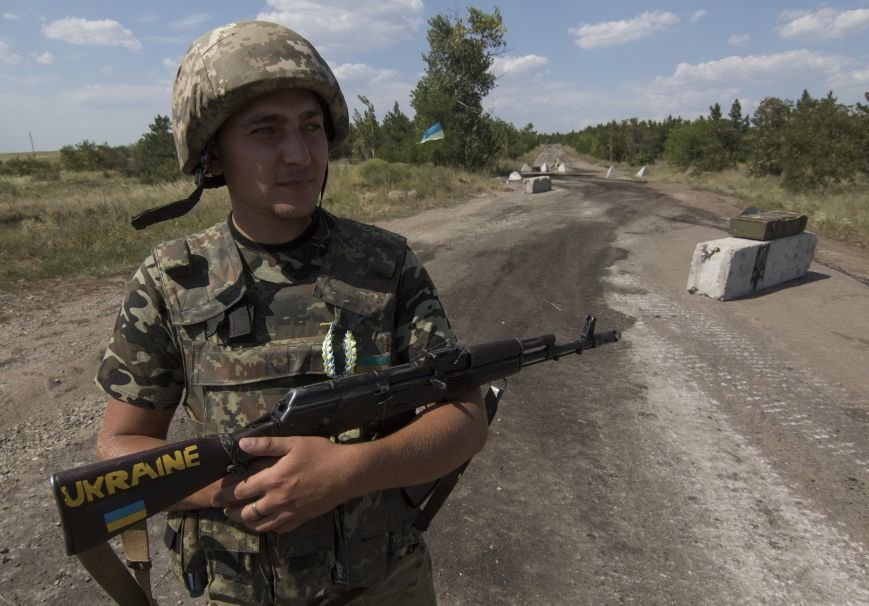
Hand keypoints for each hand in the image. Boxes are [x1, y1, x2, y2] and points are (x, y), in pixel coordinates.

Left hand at [212, 436, 357, 533]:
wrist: (347, 473)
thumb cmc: (321, 454)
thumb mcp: (294, 443)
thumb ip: (266, 445)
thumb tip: (242, 444)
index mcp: (272, 479)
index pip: (240, 491)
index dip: (225, 494)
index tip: (216, 495)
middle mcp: (277, 500)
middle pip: (246, 512)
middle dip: (231, 511)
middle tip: (222, 508)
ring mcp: (288, 513)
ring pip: (260, 524)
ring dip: (246, 521)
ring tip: (239, 517)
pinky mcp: (300, 519)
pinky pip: (278, 529)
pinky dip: (267, 528)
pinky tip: (265, 523)